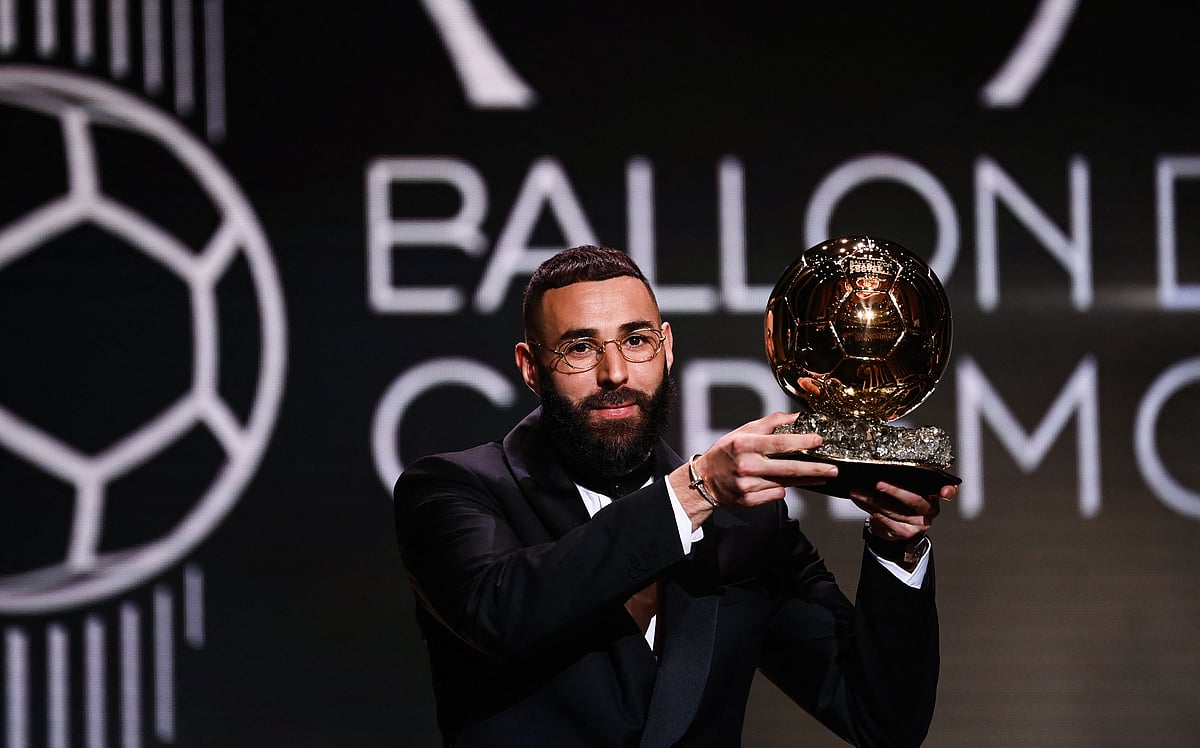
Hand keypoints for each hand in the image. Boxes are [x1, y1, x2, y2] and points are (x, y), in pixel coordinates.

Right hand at [681, 412, 838, 509]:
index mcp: (745, 445)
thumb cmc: (726, 453)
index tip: (819, 441)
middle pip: (787, 468)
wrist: (704, 481)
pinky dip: (783, 489)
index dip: (801, 442)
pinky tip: (790, 485)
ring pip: (785, 483)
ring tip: (822, 475)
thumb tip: (795, 418)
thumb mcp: (743, 432)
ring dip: (806, 480)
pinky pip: (775, 495)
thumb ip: (769, 424)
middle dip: (814, 469)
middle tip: (833, 469)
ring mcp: (748, 485)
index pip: (778, 443)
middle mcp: (747, 466)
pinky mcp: (749, 500)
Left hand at [851, 481, 955, 542]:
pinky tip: (859, 500)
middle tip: (878, 483)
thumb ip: (906, 479)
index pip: (950, 492)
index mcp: (935, 494)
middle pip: (914, 500)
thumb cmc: (904, 501)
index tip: (944, 491)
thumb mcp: (910, 489)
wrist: (898, 528)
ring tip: (857, 490)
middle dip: (894, 491)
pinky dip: (869, 508)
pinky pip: (885, 519)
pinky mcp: (905, 532)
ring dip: (872, 499)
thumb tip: (880, 466)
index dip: (949, 491)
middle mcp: (931, 510)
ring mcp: (919, 523)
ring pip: (894, 510)